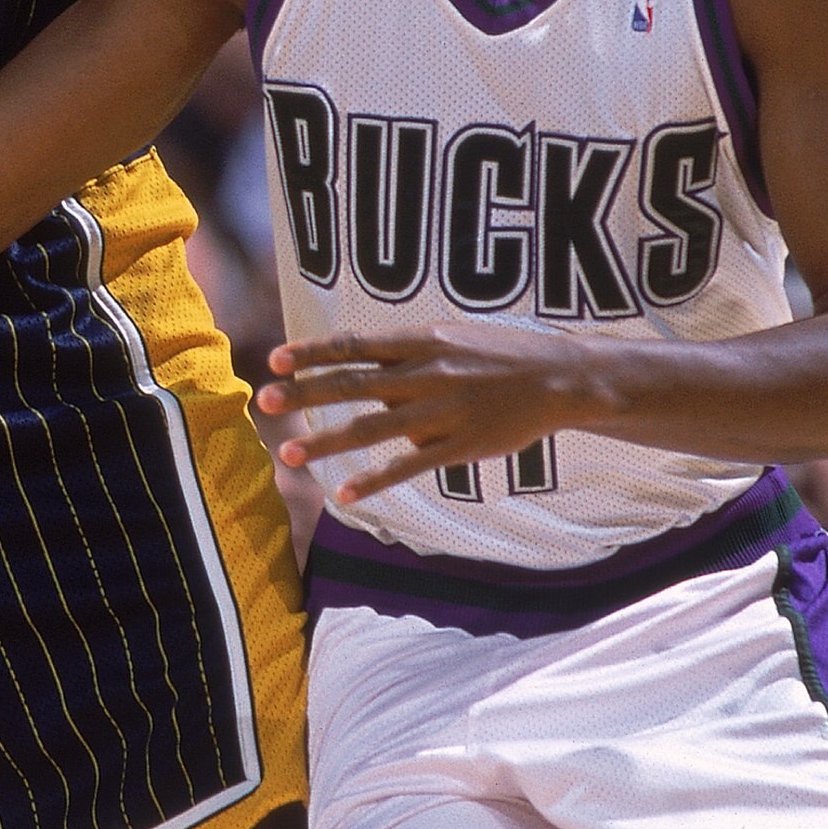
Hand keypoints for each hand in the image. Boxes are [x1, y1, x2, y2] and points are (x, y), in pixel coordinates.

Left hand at [257, 326, 576, 504]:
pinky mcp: (461, 445)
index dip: (313, 352)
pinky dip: (375, 480)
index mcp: (423, 341)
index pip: (355, 345)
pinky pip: (410, 466)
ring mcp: (443, 411)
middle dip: (306, 393)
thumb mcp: (453, 336)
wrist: (563, 377)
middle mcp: (427, 373)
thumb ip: (408, 352)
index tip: (275, 359)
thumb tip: (364, 369)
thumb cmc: (504, 353)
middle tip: (265, 400)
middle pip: (354, 384)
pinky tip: (344, 492)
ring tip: (287, 454)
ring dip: (327, 442)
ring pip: (373, 428)